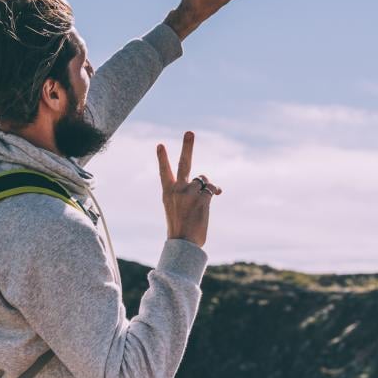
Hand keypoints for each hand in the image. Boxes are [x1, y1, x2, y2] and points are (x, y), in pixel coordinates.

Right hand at [156, 131, 221, 248]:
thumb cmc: (182, 230)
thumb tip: (212, 187)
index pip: (164, 172)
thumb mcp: (176, 209)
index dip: (163, 158)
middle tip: (190, 132)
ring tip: (208, 196)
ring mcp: (188, 193)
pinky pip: (211, 187)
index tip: (160, 145)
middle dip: (187, 147)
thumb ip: (188, 194)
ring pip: (203, 178)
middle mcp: (176, 190)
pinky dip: (215, 190)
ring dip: (208, 185)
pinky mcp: (201, 198)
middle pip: (184, 164)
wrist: (183, 245)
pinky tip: (217, 195)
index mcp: (167, 193)